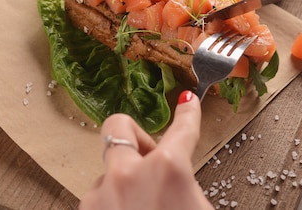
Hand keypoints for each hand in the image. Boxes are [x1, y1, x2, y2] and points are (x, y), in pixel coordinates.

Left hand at [79, 90, 212, 209]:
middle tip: (152, 161)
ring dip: (127, 180)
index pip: (182, 130)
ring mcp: (101, 194)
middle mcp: (128, 175)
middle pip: (120, 126)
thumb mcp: (202, 207)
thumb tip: (183, 179)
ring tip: (144, 205)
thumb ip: (189, 181)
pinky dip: (114, 202)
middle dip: (137, 138)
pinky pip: (100, 195)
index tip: (187, 102)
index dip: (188, 114)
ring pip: (110, 169)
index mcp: (167, 170)